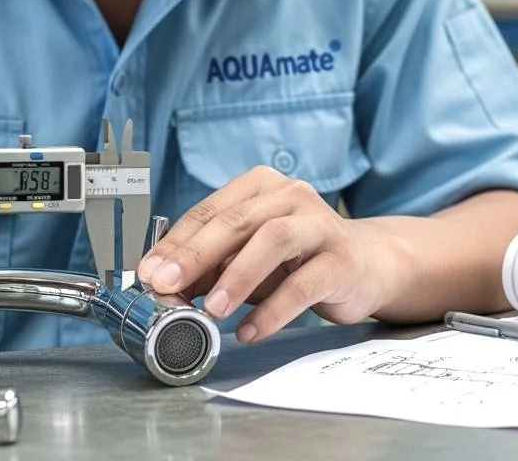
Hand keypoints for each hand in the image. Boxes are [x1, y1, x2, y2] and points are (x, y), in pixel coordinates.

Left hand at [136, 165, 396, 342]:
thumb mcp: (249, 256)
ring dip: (238, 276)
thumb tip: (164, 285)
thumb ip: (212, 264)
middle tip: (167, 286)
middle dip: (196, 255)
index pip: (210, 211)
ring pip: (274, 240)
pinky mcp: (341, 260)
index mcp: (261, 187)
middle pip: (237, 221)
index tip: (149, 274)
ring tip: (212, 309)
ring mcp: (320, 224)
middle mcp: (291, 196)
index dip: (176, 243)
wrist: (368, 264)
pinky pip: (304, 284)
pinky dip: (273, 311)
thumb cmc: (298, 259)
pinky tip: (250, 331)